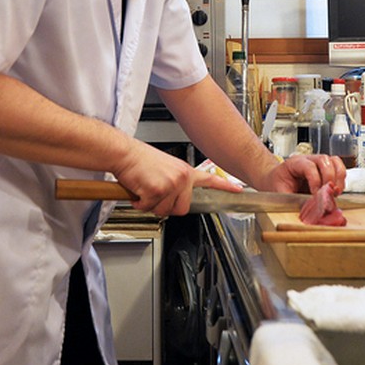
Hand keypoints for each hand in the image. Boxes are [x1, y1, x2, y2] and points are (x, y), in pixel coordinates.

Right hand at [112, 141, 241, 216]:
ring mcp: (171, 183)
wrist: (124, 153)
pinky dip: (140, 203)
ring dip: (150, 204)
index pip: (210, 180)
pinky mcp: (158, 189)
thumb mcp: (165, 168)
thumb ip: (176, 183)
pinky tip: (138, 189)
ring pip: (164, 211)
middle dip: (165, 206)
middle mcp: (182, 177)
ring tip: (145, 187)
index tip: (239, 189)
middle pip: (181, 209)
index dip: (225, 187)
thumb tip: (175, 200)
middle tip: (154, 192)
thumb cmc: (140, 161)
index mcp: (185, 171)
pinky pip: (149, 208)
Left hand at [259, 154, 345, 195]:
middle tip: (329, 193)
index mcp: (294, 163)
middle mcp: (308, 159)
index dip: (315, 180)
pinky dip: (341, 179)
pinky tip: (336, 190)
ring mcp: (318, 162)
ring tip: (335, 192)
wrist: (275, 180)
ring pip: (334, 161)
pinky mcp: (325, 169)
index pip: (309, 166)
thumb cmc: (277, 185)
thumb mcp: (280, 193)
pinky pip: (339, 168)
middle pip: (324, 160)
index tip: (316, 194)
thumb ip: (294, 200)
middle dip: (329, 177)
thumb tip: (310, 209)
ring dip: (338, 177)